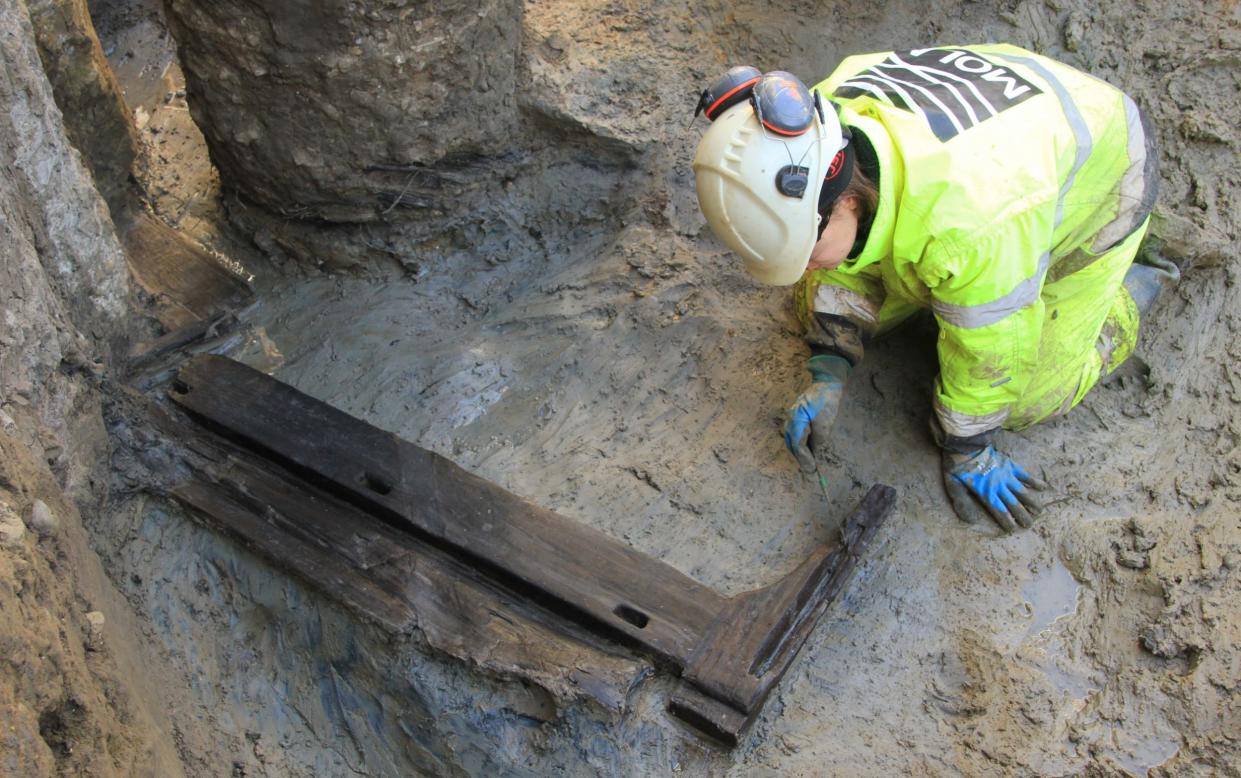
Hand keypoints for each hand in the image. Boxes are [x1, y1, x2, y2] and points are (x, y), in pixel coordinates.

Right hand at [783, 355, 849, 472]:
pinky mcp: (797, 416)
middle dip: (801, 457)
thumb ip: (820, 438)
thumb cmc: (827, 400)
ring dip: (800, 452)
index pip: (798, 444)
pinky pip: (796, 434)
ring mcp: (792, 417)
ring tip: (809, 462)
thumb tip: (815, 452)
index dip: (805, 458)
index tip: (812, 468)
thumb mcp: (826, 420)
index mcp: (796, 419)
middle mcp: (791, 419)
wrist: (827, 382)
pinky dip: (801, 444)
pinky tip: (808, 449)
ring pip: (793, 439)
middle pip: (792, 443)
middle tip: (810, 470)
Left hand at [942, 445, 1046, 531]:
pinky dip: (1035, 481)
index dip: (1007, 522)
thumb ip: (962, 503)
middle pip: (1014, 505)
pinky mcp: (1010, 465)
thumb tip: (969, 520)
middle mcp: (999, 487)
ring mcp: (1006, 476)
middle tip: (1029, 525)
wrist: (966, 444)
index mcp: (986, 494)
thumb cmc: (957, 466)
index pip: (999, 512)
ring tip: (1039, 512)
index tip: (1012, 530)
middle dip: (1023, 516)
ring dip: (1032, 503)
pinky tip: (1043, 487)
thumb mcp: (953, 486)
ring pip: (1023, 492)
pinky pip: (1025, 475)